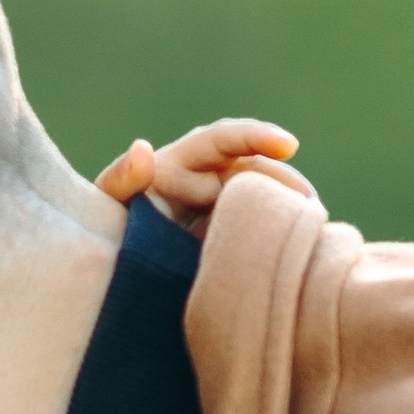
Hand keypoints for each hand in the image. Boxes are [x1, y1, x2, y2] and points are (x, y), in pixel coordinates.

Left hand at [96, 116, 313, 236]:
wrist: (108, 276)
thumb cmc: (101, 234)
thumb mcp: (104, 209)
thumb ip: (119, 180)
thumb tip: (143, 150)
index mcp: (181, 163)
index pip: (224, 140)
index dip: (257, 137)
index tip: (289, 145)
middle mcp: (207, 180)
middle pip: (255, 172)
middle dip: (285, 183)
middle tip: (309, 206)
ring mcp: (220, 211)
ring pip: (263, 204)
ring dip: (288, 213)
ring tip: (312, 232)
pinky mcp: (226, 241)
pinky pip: (256, 234)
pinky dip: (278, 240)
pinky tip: (302, 255)